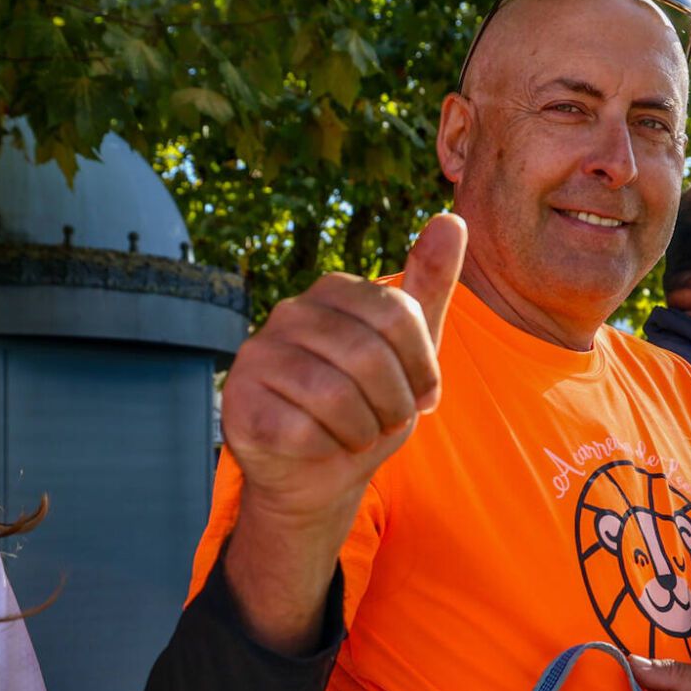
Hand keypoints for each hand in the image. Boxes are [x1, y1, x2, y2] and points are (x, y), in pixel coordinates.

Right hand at [224, 214, 465, 519]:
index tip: (421, 395)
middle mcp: (289, 312)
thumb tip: (453, 218)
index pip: (398, 315)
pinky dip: (327, 448)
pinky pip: (303, 429)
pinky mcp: (238, 400)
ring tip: (355, 433)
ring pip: (335, 395)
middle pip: (368, 355)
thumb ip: (429, 285)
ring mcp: (257, 353)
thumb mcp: (410, 350)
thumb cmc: (367, 406)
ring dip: (362, 430)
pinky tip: (320, 445)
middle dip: (393, 404)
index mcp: (334, 291)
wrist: (318, 472)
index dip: (422, 368)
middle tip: (385, 421)